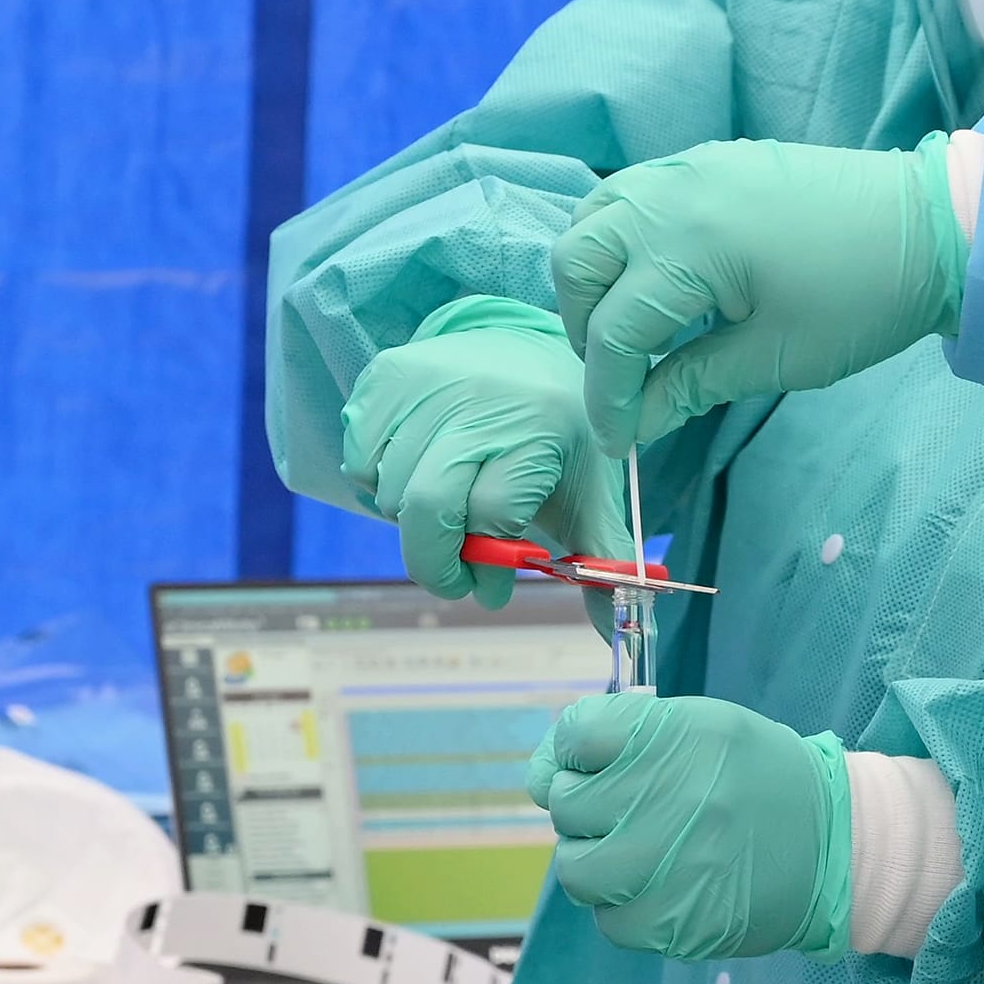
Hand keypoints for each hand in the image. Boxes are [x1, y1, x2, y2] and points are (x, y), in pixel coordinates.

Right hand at [340, 296, 630, 607]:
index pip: (492, 514)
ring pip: (391, 493)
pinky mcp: (384, 378)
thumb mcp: (590, 490)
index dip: (489, 567)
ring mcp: (425, 384)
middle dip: (437, 562)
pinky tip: (422, 468)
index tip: (494, 587)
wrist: (529, 350)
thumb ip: (600, 560)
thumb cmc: (559, 434)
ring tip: (453, 504)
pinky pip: (361, 463)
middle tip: (456, 577)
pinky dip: (384, 483)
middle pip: (428, 507)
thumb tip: (623, 632)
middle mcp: (479, 400)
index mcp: (537, 427)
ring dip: (416, 521)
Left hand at [525, 694, 851, 959]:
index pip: (578, 733)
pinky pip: (607, 918)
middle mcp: (671, 794)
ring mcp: (670, 863)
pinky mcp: (673, 923)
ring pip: (575, 866)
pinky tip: (662, 885)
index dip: (578, 749)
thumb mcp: (704, 728)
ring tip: (638, 851)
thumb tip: (540, 772)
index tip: (599, 761)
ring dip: (596, 857)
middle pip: (567, 801)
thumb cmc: (757, 777)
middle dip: (587, 804)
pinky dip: (624, 903)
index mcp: (680, 734)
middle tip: (628, 808)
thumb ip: (622, 736)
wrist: (835, 843)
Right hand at [549, 134, 967, 454]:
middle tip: (622, 378)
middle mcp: (672, 192)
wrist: (932, 224)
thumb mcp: (776, 355)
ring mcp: (689, 166)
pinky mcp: (709, 159)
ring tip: (632, 328)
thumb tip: (637, 422)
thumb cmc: (864, 295)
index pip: (613, 330)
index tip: (619, 440)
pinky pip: (632, 193)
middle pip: (578, 262)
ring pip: (595, 217)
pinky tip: (656, 279)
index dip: (608, 394)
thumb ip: (693, 383)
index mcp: (687, 243)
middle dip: (585, 328)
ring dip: (594, 276)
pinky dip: (623, 236)